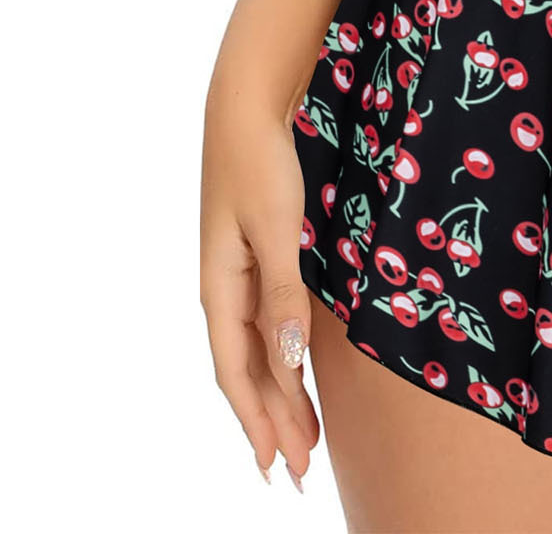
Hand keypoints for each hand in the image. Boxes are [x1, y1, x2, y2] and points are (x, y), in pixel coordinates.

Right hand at [200, 92, 320, 487]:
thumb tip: (286, 359)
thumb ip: (281, 293)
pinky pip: (266, 323)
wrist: (249, 108)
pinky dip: (282, 356)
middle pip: (247, 371)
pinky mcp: (260, 255)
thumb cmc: (262, 163)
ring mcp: (240, 273)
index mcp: (221, 289)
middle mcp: (226, 289)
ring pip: (257, 351)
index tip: (284, 464)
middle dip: (273, 421)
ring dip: (280, 394)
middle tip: (303, 470)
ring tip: (304, 436)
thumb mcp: (276, 228)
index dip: (261, 420)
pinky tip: (298, 371)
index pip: (238, 373)